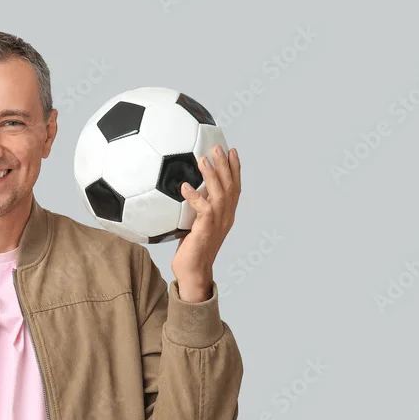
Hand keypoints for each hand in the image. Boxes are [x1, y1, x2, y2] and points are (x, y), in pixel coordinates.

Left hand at [173, 146, 240, 300]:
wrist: (193, 272)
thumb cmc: (191, 250)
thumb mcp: (195, 225)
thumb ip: (194, 209)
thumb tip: (183, 191)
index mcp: (226, 215)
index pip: (235, 187)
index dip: (235, 169)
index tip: (232, 151)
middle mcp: (226, 217)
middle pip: (230, 186)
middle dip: (226, 165)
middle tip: (218, 147)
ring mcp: (218, 223)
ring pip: (220, 193)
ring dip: (212, 175)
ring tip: (204, 158)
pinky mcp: (206, 229)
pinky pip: (203, 209)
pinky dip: (194, 197)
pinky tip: (185, 187)